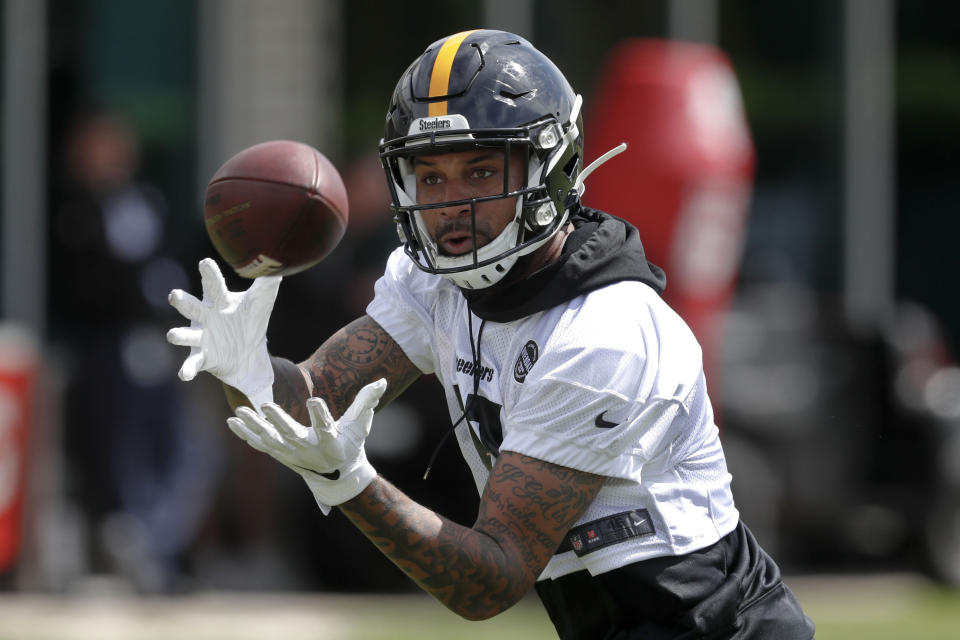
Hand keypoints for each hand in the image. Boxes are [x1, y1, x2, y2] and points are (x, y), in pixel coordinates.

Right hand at [166, 258, 279, 408]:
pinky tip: (185, 374)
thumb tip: (282, 264)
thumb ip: (268, 284)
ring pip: (186, 335)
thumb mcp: (261, 302)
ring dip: (179, 335)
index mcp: (219, 302)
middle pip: (192, 306)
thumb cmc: (250, 321)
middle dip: (182, 301)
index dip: (209, 273)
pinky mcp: (204, 358)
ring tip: (173, 335)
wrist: (250, 355)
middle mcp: (206, 317)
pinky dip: (188, 369)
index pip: (213, 284)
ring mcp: (202, 338)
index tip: (205, 262)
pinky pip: (192, 364)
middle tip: (174, 295)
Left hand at [227, 378, 387, 510]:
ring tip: (240, 410)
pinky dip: (245, 434)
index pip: (327, 429)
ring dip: (254, 426)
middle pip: (292, 436)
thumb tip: (382, 381)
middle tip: (266, 404)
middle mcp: (308, 452)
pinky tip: (232, 420)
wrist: (335, 476)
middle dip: (278, 421)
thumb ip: (367, 402)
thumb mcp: (361, 426)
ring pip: (269, 440)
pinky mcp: (278, 454)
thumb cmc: (350, 444)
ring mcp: (290, 455)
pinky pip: (259, 444)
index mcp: (331, 445)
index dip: (321, 415)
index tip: (314, 400)